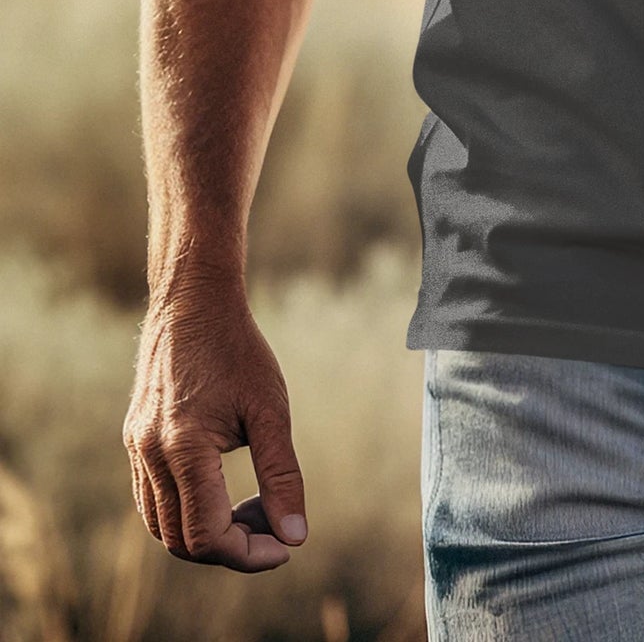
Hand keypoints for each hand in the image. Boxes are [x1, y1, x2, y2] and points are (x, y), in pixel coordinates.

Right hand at [123, 277, 308, 570]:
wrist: (193, 302)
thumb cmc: (238, 350)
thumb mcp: (271, 409)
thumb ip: (282, 476)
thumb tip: (295, 536)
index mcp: (184, 448)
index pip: (208, 536)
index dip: (249, 553)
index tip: (285, 545)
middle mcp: (151, 454)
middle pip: (182, 541)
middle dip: (232, 548)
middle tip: (274, 524)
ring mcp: (136, 449)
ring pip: (162, 526)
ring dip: (206, 534)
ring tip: (253, 507)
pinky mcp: (134, 441)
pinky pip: (152, 500)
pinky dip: (186, 512)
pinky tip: (224, 492)